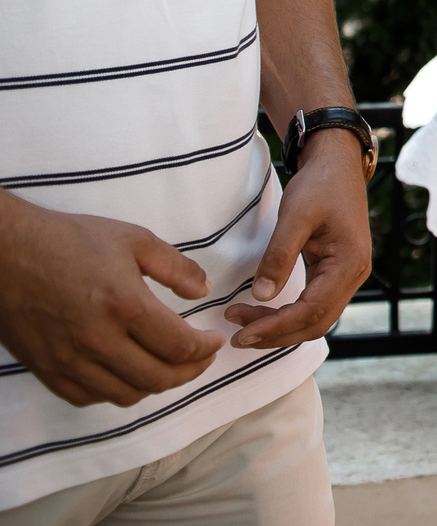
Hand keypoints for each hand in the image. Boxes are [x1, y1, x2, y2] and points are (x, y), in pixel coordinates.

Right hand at [0, 191, 224, 406]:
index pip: (179, 346)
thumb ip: (176, 267)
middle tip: (201, 359)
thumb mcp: (134, 240)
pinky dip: (116, 391)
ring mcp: (68, 359)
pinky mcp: (46, 368)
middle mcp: (97, 340)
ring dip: (156, 384)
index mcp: (124, 306)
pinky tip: (128, 373)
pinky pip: (88, 397)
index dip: (205, 350)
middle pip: (157, 378)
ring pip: (126, 393)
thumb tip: (203, 291)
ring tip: (170, 366)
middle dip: (190, 372)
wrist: (7, 252)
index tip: (214, 342)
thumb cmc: (70, 240)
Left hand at [224, 131, 371, 348]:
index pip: (311, 310)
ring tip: (243, 325)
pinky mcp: (337, 273)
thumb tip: (261, 296)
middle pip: (315, 323)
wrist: (338, 165)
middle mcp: (354, 275)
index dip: (275, 327)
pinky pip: (315, 306)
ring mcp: (348, 276)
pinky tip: (264, 313)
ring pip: (315, 319)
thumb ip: (279, 256)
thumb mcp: (295, 216)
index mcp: (349, 263)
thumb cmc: (319, 186)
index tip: (241, 333)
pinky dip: (289, 316)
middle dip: (276, 333)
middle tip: (236, 335)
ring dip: (281, 328)